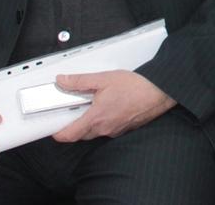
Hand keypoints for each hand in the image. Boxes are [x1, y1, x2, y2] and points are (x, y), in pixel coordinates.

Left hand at [50, 70, 175, 140]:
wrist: (160, 92)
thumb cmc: (136, 86)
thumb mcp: (104, 78)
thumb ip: (80, 81)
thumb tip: (62, 81)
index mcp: (96, 118)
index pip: (68, 135)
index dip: (57, 133)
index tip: (53, 126)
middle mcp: (104, 128)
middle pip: (80, 134)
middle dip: (74, 125)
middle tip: (74, 109)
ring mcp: (115, 131)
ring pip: (94, 132)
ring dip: (90, 122)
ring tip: (94, 105)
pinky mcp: (124, 129)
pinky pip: (107, 129)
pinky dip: (103, 121)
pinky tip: (110, 107)